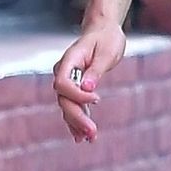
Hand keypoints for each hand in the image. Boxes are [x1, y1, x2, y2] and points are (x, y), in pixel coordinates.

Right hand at [52, 21, 126, 144]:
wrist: (104, 31)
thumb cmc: (107, 38)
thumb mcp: (106, 52)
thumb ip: (96, 70)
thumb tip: (87, 89)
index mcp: (70, 60)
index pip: (63, 83)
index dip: (77, 95)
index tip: (97, 98)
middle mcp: (64, 72)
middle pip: (64, 99)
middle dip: (77, 117)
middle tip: (92, 133)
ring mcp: (67, 81)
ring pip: (67, 106)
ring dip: (77, 123)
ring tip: (89, 139)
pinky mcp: (74, 88)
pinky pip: (73, 106)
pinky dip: (77, 121)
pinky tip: (82, 137)